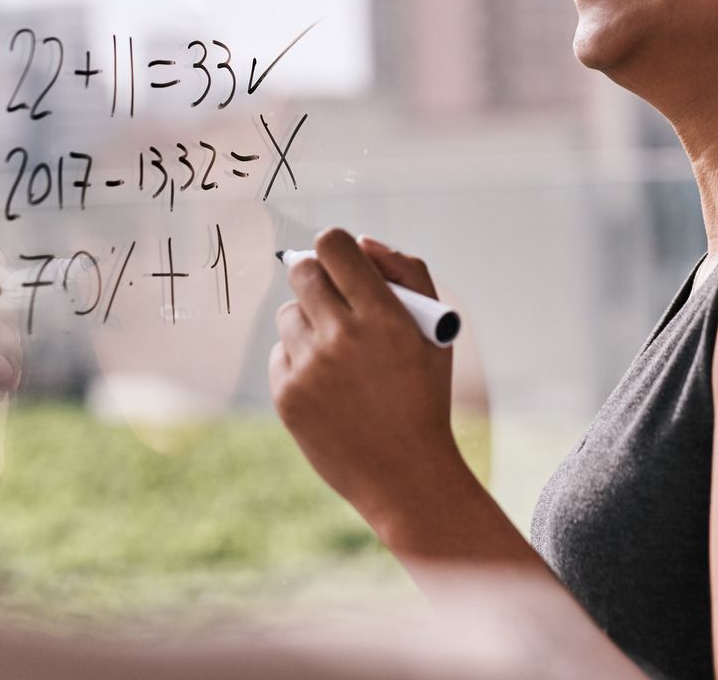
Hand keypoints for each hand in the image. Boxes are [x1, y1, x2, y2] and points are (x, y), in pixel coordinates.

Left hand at [269, 228, 465, 539]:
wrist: (406, 474)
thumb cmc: (424, 395)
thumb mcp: (436, 331)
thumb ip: (406, 272)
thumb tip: (362, 242)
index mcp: (383, 315)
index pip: (334, 246)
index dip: (336, 245)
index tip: (341, 258)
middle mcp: (342, 337)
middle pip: (303, 271)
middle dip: (316, 275)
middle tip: (332, 295)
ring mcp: (310, 368)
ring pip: (288, 313)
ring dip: (308, 319)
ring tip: (336, 349)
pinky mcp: (287, 396)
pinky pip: (281, 353)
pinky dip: (300, 359)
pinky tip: (327, 382)